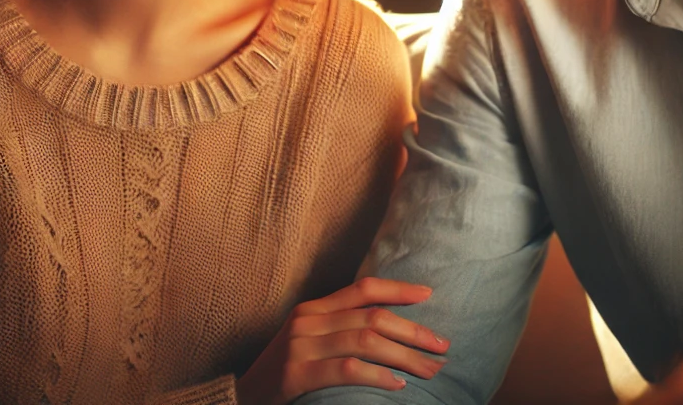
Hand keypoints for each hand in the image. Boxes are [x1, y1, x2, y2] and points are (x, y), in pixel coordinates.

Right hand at [236, 277, 448, 404]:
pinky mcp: (296, 374)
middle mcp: (309, 320)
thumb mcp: (309, 340)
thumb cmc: (283, 372)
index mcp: (315, 307)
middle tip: (442, 345)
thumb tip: (389, 327)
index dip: (398, 290)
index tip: (429, 294)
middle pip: (373, 316)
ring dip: (405, 355)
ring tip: (430, 368)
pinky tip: (398, 384)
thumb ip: (340, 327)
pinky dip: (378, 376)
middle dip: (413, 330)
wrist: (240, 397)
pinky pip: (347, 370)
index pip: (364, 288)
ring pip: (366, 341)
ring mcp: (301, 345)